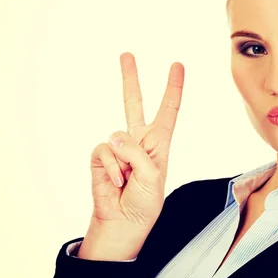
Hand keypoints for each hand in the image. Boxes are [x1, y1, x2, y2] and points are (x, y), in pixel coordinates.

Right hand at [89, 52, 183, 230]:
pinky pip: (104, 151)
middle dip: (130, 78)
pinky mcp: (101, 156)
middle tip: (126, 54)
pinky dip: (111, 167)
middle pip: (134, 103)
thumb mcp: (154, 177)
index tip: (177, 65)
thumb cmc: (145, 203)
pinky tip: (116, 181)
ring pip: (117, 135)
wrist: (123, 223)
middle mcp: (138, 140)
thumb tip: (113, 136)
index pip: (168, 110)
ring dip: (125, 161)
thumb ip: (136, 152)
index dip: (173, 88)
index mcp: (159, 143)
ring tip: (129, 180)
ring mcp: (118, 148)